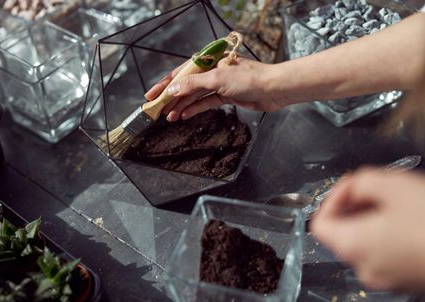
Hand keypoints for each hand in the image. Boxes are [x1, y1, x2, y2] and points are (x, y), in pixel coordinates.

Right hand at [144, 57, 284, 121]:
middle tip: (157, 111)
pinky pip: (206, 102)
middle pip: (186, 85)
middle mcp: (212, 71)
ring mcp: (218, 84)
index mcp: (208, 61)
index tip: (151, 96)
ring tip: (169, 118)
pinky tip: (184, 116)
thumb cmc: (249, 78)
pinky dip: (195, 109)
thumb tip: (172, 89)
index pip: (181, 73)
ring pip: (195, 96)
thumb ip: (193, 84)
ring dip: (182, 106)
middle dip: (172, 99)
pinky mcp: (226, 96)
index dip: (165, 84)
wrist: (273, 89)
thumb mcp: (217, 79)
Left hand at [310, 168, 424, 291]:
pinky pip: (388, 255)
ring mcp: (387, 279)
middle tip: (377, 189)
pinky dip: (391, 236)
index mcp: (351, 245)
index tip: (350, 187)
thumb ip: (359, 182)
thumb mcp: (393, 185)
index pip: (318, 224)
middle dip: (355, 207)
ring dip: (374, 220)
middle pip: (342, 233)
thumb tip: (351, 188)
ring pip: (367, 243)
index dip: (331, 200)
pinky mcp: (408, 282)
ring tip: (400, 203)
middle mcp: (364, 267)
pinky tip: (414, 222)